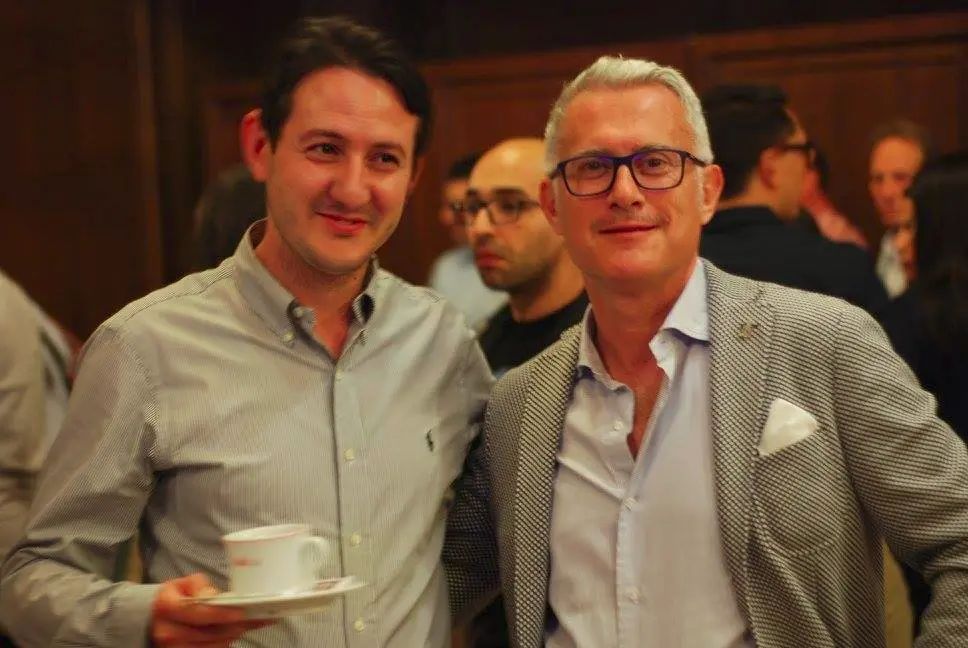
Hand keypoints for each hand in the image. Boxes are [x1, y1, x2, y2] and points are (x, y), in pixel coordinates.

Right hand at [150, 573, 272, 646]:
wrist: (156, 618)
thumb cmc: (176, 597)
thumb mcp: (185, 584)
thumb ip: (201, 586)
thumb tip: (217, 597)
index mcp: (166, 607)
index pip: (198, 613)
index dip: (222, 614)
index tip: (242, 612)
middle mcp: (166, 631)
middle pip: (208, 633)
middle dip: (234, 626)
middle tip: (255, 619)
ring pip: (212, 646)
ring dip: (232, 636)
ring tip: (247, 625)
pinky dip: (224, 644)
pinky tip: (236, 633)